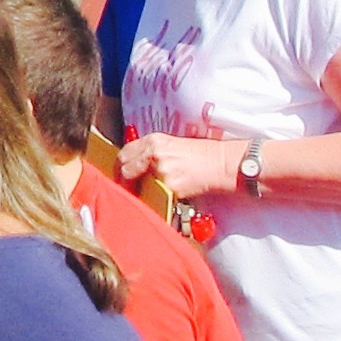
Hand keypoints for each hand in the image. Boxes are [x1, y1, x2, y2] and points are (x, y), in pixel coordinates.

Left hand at [117, 133, 242, 200]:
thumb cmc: (198, 154)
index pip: (124, 154)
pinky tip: (161, 198)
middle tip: (128, 187)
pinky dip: (154, 200)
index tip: (122, 173)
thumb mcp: (170, 144)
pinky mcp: (169, 187)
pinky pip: (154, 197)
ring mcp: (161, 171)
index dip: (121, 166)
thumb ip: (149, 151)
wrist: (219, 163)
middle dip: (125, 180)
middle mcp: (154, 154)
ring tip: (148, 193)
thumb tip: (132, 164)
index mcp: (153, 141)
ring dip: (139, 192)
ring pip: (138, 186)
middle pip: (125, 170)